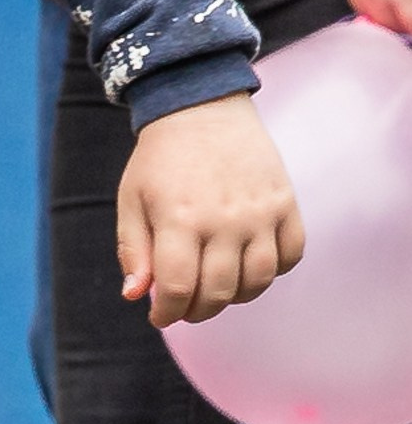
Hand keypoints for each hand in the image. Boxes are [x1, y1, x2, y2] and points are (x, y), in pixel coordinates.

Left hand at [118, 92, 303, 326]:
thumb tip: (135, 296)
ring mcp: (260, 212)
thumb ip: (133, 250)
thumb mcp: (132, 200)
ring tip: (217, 287)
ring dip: (236, 297)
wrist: (201, 107)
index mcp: (179, 219)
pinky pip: (291, 255)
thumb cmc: (161, 159)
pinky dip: (275, 270)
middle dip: (198, 310)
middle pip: (219, 292)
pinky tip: (250, 264)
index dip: (167, 313)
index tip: (160, 315)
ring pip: (259, 281)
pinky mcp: (285, 203)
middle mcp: (224, 220)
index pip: (178, 289)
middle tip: (187, 305)